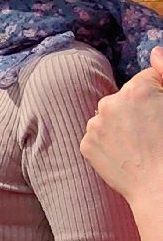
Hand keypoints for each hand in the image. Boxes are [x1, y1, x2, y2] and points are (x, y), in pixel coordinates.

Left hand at [83, 46, 162, 205]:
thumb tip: (154, 51)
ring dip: (123, 124)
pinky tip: (129, 155)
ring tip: (143, 144)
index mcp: (136, 89)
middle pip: (127, 97)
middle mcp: (109, 103)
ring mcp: (94, 126)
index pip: (148, 79)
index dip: (161, 94)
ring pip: (111, 117)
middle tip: (157, 131)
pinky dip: (111, 143)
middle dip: (140, 107)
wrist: (162, 189)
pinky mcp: (86, 146)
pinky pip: (99, 137)